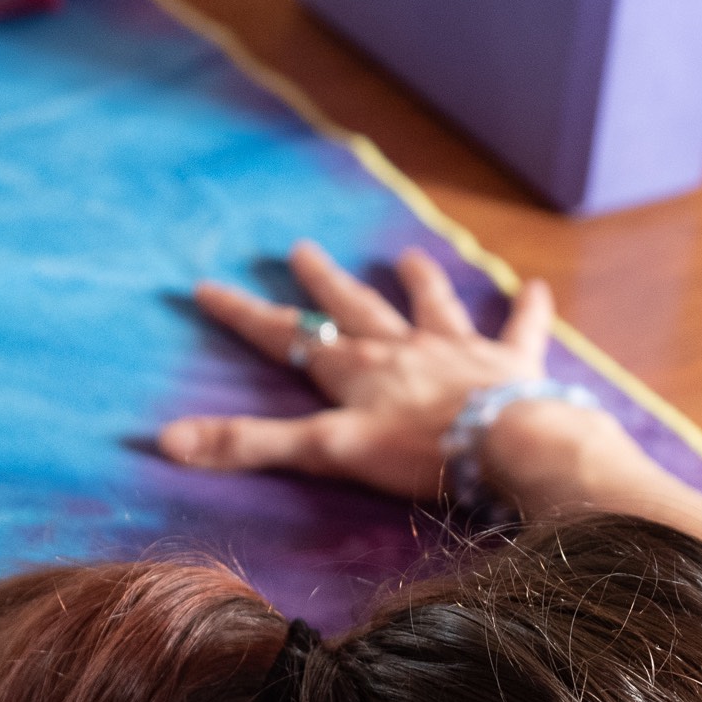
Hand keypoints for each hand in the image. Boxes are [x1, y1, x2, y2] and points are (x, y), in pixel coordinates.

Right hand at [162, 240, 577, 499]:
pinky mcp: (512, 366)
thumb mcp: (325, 452)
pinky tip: (535, 287)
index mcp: (355, 371)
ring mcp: (459, 352)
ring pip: (433, 306)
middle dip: (325, 281)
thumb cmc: (417, 453)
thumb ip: (250, 445)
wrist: (506, 447)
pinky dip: (527, 310)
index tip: (206, 287)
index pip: (287, 337)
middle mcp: (402, 349)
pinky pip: (520, 330)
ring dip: (419, 281)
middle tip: (301, 247)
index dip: (244, 315)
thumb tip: (166, 441)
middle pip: (355, 308)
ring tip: (405, 256)